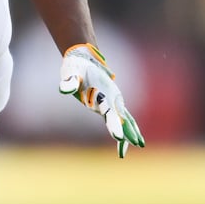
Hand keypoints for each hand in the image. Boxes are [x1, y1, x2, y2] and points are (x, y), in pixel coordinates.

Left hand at [59, 43, 145, 157]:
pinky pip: (121, 117)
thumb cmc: (76, 68)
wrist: (83, 58)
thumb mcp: (71, 74)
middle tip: (138, 144)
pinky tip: (124, 141)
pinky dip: (125, 128)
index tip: (118, 137)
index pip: (110, 112)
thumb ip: (69, 83)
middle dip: (130, 131)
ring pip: (126, 118)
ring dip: (132, 131)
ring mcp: (113, 100)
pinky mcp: (110, 102)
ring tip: (140, 145)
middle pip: (123, 118)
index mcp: (103, 94)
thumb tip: (63, 89)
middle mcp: (112, 98)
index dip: (114, 124)